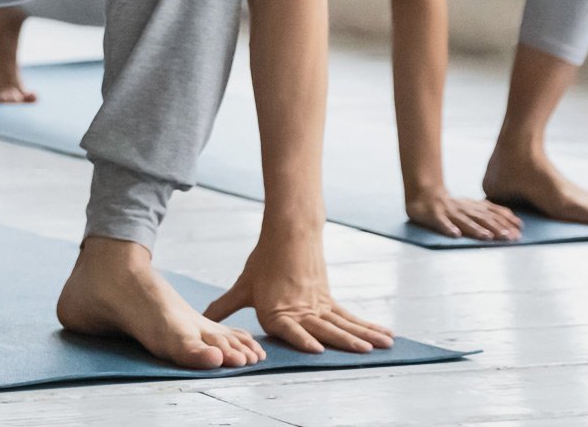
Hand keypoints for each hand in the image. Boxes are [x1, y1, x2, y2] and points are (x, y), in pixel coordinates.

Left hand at [205, 241, 393, 354]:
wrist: (287, 234)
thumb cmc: (262, 264)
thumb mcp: (243, 287)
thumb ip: (224, 307)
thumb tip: (202, 318)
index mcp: (276, 311)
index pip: (290, 328)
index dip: (303, 339)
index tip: (317, 350)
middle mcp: (300, 311)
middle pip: (324, 327)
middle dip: (344, 341)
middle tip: (363, 352)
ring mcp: (317, 306)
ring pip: (343, 323)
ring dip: (363, 335)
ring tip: (382, 346)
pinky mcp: (328, 300)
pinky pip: (350, 316)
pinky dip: (368, 326)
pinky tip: (385, 335)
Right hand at [406, 186, 522, 241]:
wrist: (424, 193)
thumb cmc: (452, 204)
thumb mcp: (472, 205)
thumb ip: (489, 211)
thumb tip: (513, 219)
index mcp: (474, 206)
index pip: (493, 212)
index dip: (506, 220)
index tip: (520, 229)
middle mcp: (464, 208)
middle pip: (482, 218)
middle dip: (496, 227)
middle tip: (509, 237)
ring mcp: (449, 212)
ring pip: (464, 221)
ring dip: (476, 229)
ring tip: (487, 237)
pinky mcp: (434, 216)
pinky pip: (441, 222)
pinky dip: (448, 228)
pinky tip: (455, 234)